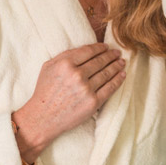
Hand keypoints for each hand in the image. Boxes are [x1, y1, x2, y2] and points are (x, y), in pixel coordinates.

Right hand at [12, 43, 125, 162]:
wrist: (43, 117)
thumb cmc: (44, 91)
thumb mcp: (49, 67)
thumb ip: (65, 56)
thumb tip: (86, 49)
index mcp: (65, 63)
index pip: (89, 51)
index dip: (100, 48)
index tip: (106, 47)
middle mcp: (77, 75)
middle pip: (100, 61)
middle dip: (111, 56)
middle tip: (117, 53)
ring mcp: (86, 89)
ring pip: (107, 73)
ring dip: (117, 66)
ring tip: (121, 62)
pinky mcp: (93, 103)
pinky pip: (110, 88)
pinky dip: (118, 80)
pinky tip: (122, 75)